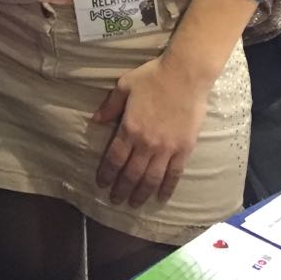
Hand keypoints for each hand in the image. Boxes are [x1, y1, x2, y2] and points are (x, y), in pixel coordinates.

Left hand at [91, 55, 209, 207]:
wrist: (184, 75)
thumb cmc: (153, 77)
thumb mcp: (125, 86)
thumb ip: (110, 106)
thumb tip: (96, 120)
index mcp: (130, 128)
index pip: (114, 158)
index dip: (107, 173)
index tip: (101, 184)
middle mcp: (146, 143)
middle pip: (131, 173)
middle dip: (121, 189)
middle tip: (115, 201)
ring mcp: (166, 149)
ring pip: (151, 178)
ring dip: (141, 194)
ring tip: (134, 204)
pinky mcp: (183, 149)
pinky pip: (174, 174)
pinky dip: (167, 188)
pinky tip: (161, 198)